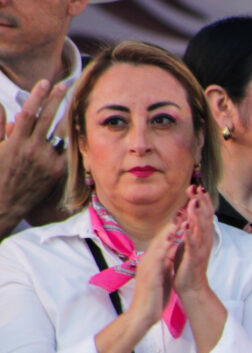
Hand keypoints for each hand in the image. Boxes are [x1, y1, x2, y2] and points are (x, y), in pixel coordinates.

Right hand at [0, 80, 68, 236]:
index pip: (29, 113)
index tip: (44, 82)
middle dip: (56, 99)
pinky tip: (76, 127)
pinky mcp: (57, 172)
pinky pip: (67, 151)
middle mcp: (33, 151)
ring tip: (73, 103)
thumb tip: (3, 106)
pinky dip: (71, 138)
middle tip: (64, 86)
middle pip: (48, 119)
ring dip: (67, 116)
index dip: (38, 96)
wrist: (5, 203)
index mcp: (16, 143)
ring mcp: (47, 162)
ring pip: (61, 134)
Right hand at [126, 222, 178, 328]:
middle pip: (161, 237)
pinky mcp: (150, 274)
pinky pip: (157, 257)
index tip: (184, 215)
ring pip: (159, 244)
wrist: (143, 315)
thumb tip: (170, 254)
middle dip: (173, 223)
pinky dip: (165, 246)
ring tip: (180, 217)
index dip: (174, 227)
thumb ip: (165, 264)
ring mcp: (148, 266)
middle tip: (183, 208)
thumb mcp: (162, 276)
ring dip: (170, 230)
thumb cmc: (154, 297)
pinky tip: (172, 238)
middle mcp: (148, 259)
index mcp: (153, 260)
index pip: (164, 240)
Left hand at [172, 185, 215, 295]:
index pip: (204, 214)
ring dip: (197, 214)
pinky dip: (190, 235)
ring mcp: (200, 249)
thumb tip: (188, 215)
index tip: (195, 187)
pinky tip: (186, 226)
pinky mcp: (194, 259)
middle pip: (206, 217)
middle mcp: (205, 240)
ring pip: (201, 229)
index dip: (201, 200)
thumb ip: (190, 230)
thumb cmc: (188, 265)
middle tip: (196, 187)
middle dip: (201, 202)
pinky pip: (192, 245)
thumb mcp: (189, 243)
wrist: (192, 287)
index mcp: (203, 236)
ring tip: (193, 201)